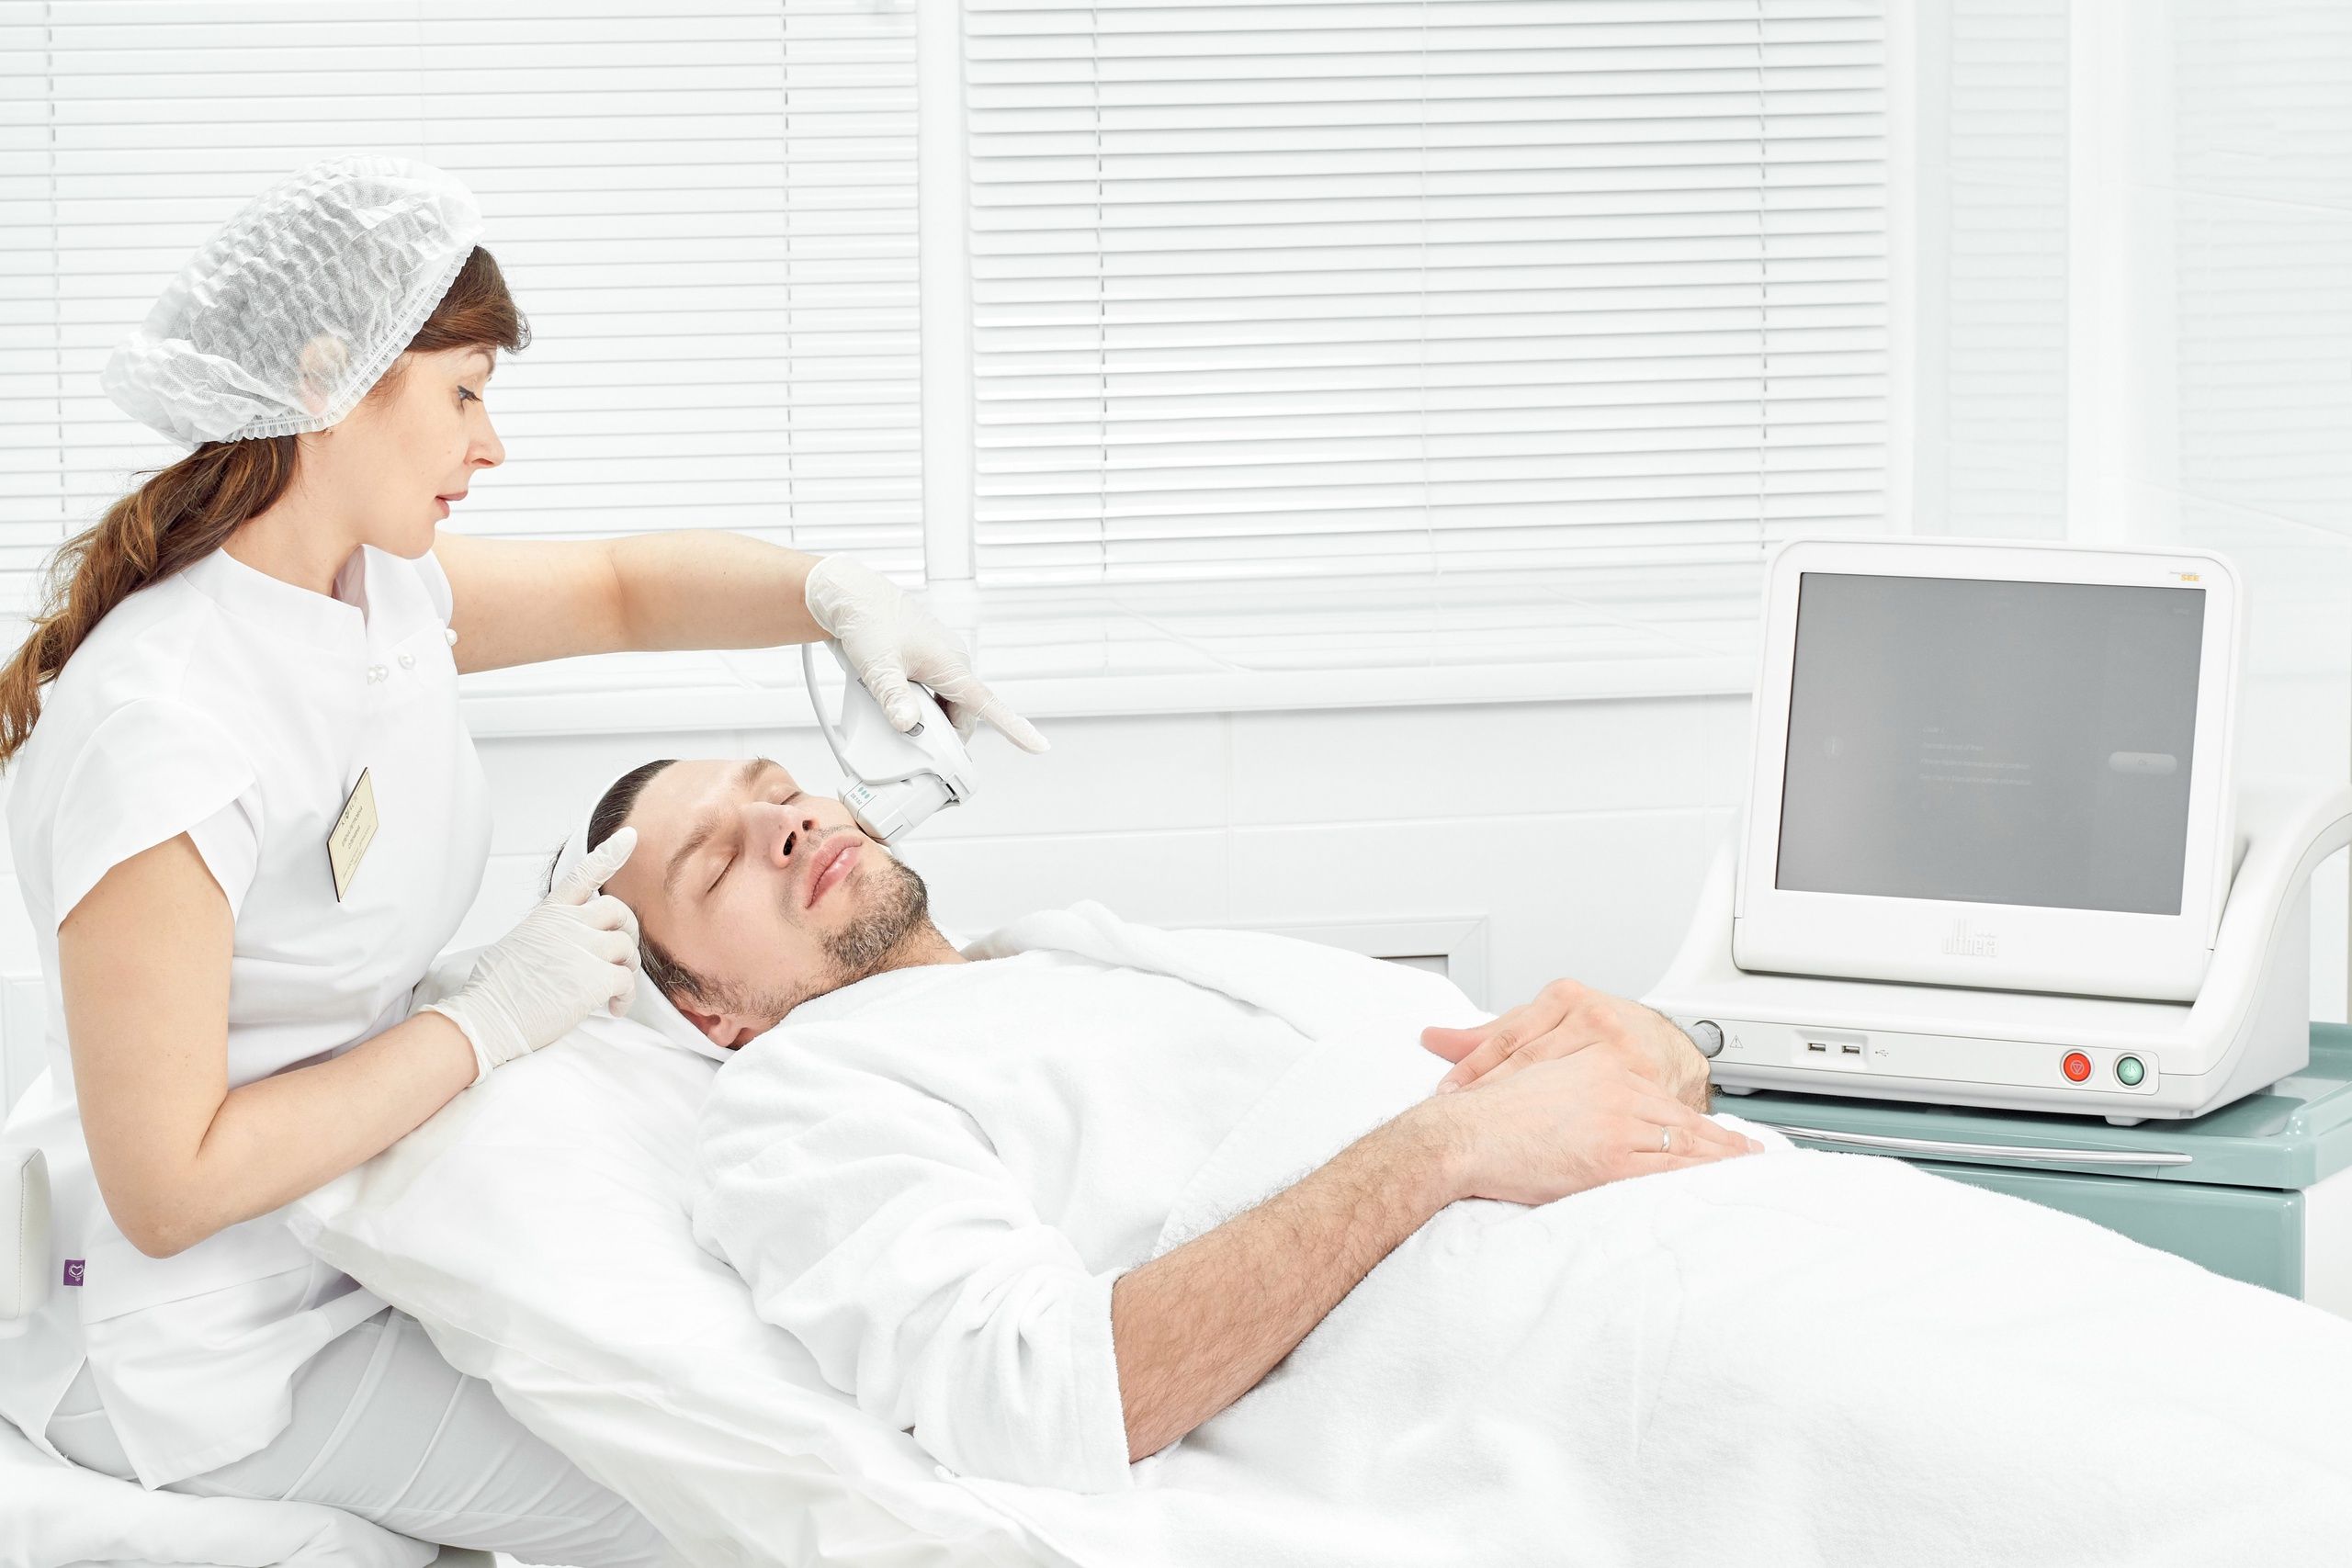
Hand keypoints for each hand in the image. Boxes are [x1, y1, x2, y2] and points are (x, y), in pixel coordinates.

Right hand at [423, 829, 643, 1086]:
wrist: (485, 1018)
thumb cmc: (494, 990)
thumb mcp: (517, 943)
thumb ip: (547, 934)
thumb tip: (563, 947)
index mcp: (547, 915)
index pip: (582, 875)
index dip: (609, 854)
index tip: (630, 837)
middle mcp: (566, 925)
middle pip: (618, 911)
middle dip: (628, 931)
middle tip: (622, 956)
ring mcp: (580, 948)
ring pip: (626, 946)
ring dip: (627, 969)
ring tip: (614, 990)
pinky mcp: (593, 978)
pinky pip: (627, 980)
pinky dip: (626, 997)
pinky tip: (613, 1008)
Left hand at [803, 554, 1047, 752]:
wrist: (851, 596)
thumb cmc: (868, 621)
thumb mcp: (877, 665)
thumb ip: (893, 697)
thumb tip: (908, 724)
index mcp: (950, 663)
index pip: (988, 704)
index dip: (1015, 728)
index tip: (1039, 746)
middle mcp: (952, 663)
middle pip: (964, 715)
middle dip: (947, 735)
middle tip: (917, 747)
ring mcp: (940, 662)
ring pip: (949, 706)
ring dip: (933, 721)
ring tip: (901, 720)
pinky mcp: (926, 663)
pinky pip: (936, 694)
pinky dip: (924, 708)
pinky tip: (899, 707)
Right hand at [1412, 1049, 1761, 1207]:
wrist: (1462, 1133)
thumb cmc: (1488, 1117)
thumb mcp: (1537, 1083)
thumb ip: (1571, 1090)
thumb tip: (1587, 1113)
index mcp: (1599, 1068)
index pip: (1658, 1097)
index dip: (1691, 1117)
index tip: (1713, 1128)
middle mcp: (1615, 1090)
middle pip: (1679, 1119)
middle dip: (1719, 1137)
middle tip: (1751, 1151)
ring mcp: (1615, 1123)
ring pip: (1682, 1144)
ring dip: (1720, 1158)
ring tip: (1748, 1169)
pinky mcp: (1608, 1160)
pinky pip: (1666, 1172)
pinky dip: (1700, 1177)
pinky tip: (1719, 1184)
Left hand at [1423, 979, 1711, 1111]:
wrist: (1666, 1048)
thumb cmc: (1597, 1035)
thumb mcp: (1545, 1022)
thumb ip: (1493, 1034)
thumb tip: (1433, 1037)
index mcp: (1566, 998)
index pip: (1510, 1038)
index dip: (1474, 1068)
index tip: (1448, 1092)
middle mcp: (1595, 1019)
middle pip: (1530, 1063)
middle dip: (1490, 1093)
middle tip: (1456, 1117)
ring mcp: (1621, 1053)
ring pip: (1560, 1090)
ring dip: (1522, 1117)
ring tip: (1489, 1136)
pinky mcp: (1643, 1085)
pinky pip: (1597, 1114)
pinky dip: (1568, 1132)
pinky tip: (1542, 1149)